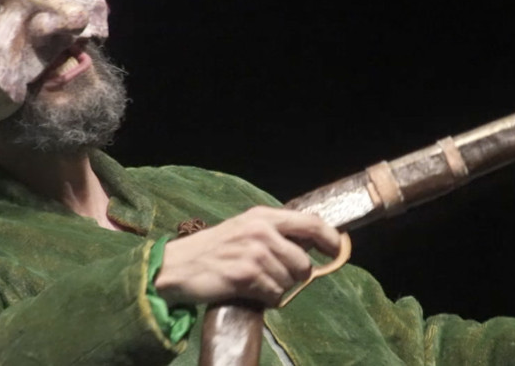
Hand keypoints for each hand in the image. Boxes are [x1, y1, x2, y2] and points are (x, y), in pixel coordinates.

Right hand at [154, 206, 341, 306]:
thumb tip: (311, 246)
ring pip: (289, 282)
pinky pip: (274, 295)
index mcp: (263, 216)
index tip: (337, 252)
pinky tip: (248, 291)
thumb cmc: (213, 250)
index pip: (311, 223)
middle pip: (303, 263)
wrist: (177, 266)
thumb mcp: (245, 229)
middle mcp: (261, 230)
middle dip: (293, 276)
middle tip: (272, 276)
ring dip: (276, 288)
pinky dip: (265, 298)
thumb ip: (276, 233)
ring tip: (254, 282)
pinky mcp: (245, 274)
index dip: (330, 239)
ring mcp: (254, 252)